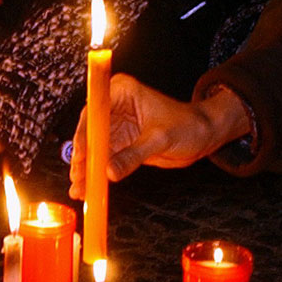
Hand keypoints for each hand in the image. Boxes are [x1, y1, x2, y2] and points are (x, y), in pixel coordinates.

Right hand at [69, 75, 252, 198]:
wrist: (204, 134)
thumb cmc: (188, 125)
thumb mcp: (161, 139)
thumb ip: (134, 155)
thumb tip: (109, 172)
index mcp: (121, 92)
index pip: (94, 113)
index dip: (85, 136)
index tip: (81, 157)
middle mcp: (113, 106)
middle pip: (88, 132)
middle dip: (83, 157)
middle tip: (77, 178)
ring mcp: (115, 124)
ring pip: (94, 149)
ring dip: (87, 169)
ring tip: (80, 190)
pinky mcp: (120, 141)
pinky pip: (103, 158)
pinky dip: (97, 173)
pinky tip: (89, 188)